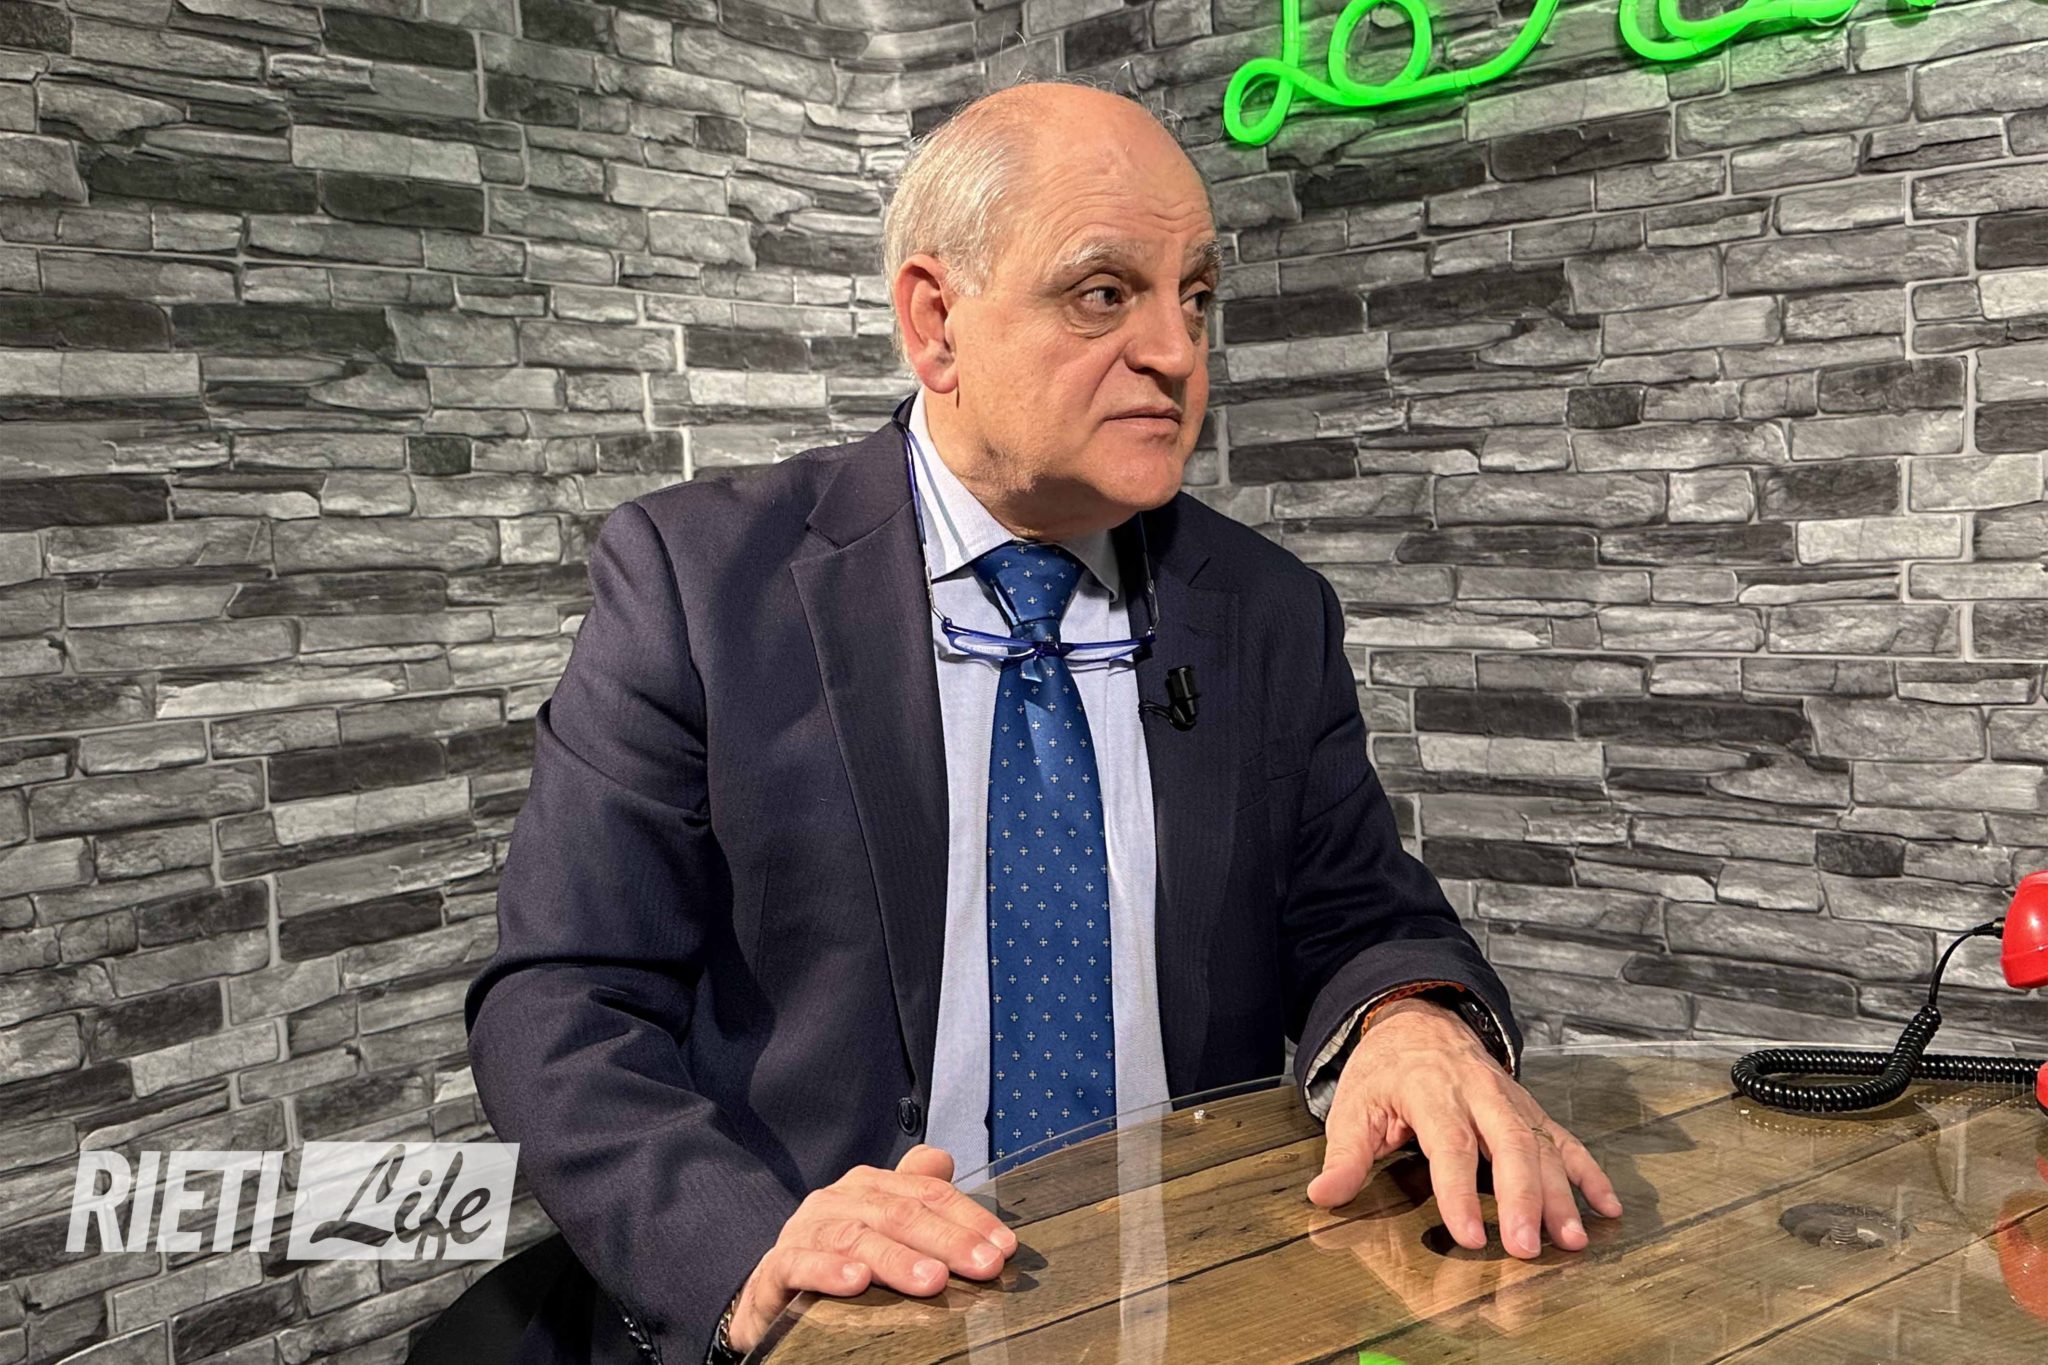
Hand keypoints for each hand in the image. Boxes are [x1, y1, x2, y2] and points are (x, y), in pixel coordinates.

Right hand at [725, 1144, 1016, 1351]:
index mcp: (869, 1187)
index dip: (968, 1217)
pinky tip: (856, 1282)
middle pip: (899, 1214)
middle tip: (984, 1266)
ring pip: (856, 1239)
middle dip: (947, 1240)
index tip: (1004, 1247)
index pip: (927, 1193)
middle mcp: (839, 1200)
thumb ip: (912, 1192)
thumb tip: (945, 1160)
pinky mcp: (778, 1267)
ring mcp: (806, 1231)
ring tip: (933, 1280)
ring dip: (897, 1259)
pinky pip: (802, 1265)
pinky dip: (829, 1271)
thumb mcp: (879, 1223)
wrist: (773, 1291)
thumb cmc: (836, 1255)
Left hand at [1304, 998, 1622, 1258]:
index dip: (1458, 1193)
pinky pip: (1565, 1140)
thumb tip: (1322, 1196)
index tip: (1469, 1238)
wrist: (1418, 1020)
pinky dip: (1589, 1173)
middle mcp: (1478, 1093)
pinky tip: (1606, 1207)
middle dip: (1523, 1198)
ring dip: (1561, 1194)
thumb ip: (1344, 1155)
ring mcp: (1510, 1100)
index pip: (1450, 1144)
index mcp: (1430, 1090)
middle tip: (1529, 1247)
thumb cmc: (1384, 1071)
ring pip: (1543, 1145)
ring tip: (1571, 1239)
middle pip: (1509, 1143)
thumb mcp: (1353, 1106)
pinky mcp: (1530, 1110)